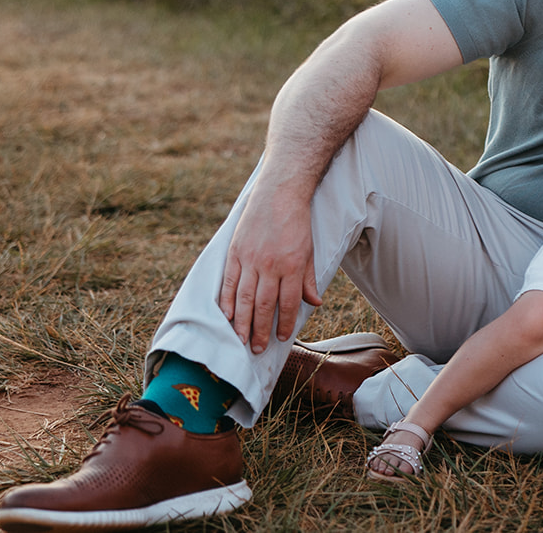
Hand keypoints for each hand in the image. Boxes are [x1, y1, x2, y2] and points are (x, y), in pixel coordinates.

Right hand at [219, 179, 321, 353]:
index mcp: (292, 265)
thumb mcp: (309, 250)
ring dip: (242, 322)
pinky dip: (227, 301)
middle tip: (257, 349)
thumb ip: (308, 279)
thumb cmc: (297, 223)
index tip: (281, 338)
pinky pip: (230, 282)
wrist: (279, 194)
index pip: (288, 302)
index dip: (284, 322)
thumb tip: (315, 303)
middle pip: (264, 305)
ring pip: (245, 298)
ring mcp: (250, 259)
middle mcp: (271, 265)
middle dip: (261, 330)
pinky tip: (227, 317)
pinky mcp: (236, 253)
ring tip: (241, 340)